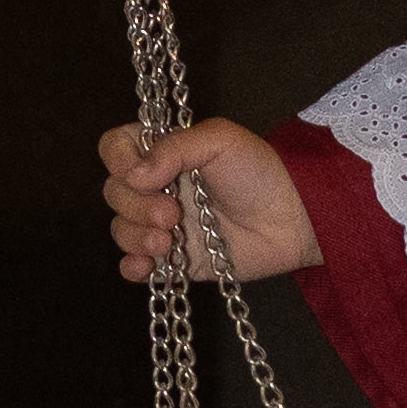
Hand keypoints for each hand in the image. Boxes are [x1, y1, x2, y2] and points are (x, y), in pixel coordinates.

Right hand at [101, 116, 317, 289]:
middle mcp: (156, 188)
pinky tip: (148, 267)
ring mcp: (161, 226)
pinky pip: (134, 266)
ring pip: (121, 229)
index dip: (118, 159)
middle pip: (114, 193)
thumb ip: (174, 149)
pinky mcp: (172, 261)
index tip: (139, 174)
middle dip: (135, 205)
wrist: (292, 221)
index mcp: (163, 153)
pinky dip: (133, 267)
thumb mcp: (220, 141)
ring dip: (136, 236)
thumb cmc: (260, 172)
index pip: (116, 148)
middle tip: (173, 214)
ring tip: (170, 242)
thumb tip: (133, 176)